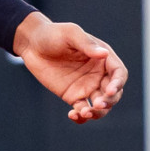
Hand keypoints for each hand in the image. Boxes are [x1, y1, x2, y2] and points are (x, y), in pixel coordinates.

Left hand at [12, 13, 126, 122]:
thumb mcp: (70, 34)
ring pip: (101, 105)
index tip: (110, 90)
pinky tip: (73, 115)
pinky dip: (81, 116)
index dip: (118, 83)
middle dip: (110, 100)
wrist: (31, 44)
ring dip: (98, 112)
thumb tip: (104, 54)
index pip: (119, 73)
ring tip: (85, 112)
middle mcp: (99, 75)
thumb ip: (86, 44)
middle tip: (98, 103)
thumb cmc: (53, 34)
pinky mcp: (73, 96)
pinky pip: (83, 110)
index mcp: (103, 59)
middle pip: (114, 93)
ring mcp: (87, 87)